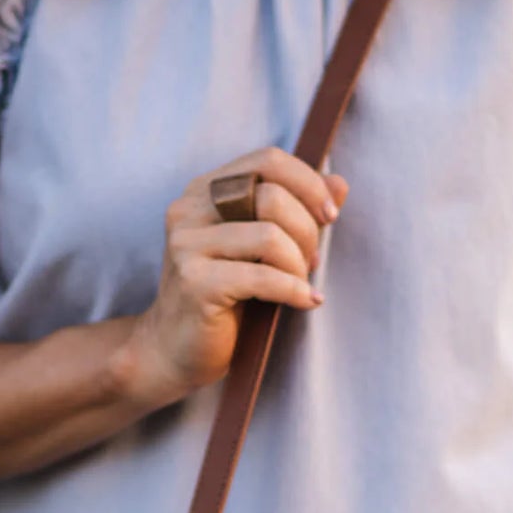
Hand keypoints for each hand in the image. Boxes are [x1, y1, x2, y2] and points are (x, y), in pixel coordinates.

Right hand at [121, 146, 347, 404]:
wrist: (173, 351)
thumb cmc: (223, 299)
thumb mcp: (262, 249)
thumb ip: (297, 211)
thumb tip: (339, 183)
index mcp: (204, 191)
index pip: (267, 161)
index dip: (308, 183)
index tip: (330, 215)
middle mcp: (188, 210)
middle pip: (272, 196)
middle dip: (307, 231)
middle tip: (311, 262)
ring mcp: (186, 245)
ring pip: (270, 236)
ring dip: (299, 264)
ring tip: (303, 285)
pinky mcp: (194, 282)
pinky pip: (263, 277)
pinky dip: (294, 290)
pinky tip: (306, 302)